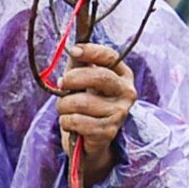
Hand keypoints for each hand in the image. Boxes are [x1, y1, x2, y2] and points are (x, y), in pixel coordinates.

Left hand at [58, 42, 136, 187]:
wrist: (88, 139)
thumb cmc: (85, 102)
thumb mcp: (81, 79)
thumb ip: (78, 62)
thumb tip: (73, 48)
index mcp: (123, 75)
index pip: (111, 57)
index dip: (91, 51)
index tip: (74, 50)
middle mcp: (127, 93)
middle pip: (99, 77)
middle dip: (73, 78)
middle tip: (61, 83)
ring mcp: (120, 113)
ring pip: (81, 102)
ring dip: (64, 105)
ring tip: (66, 109)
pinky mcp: (108, 132)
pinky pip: (77, 121)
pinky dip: (66, 121)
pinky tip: (71, 124)